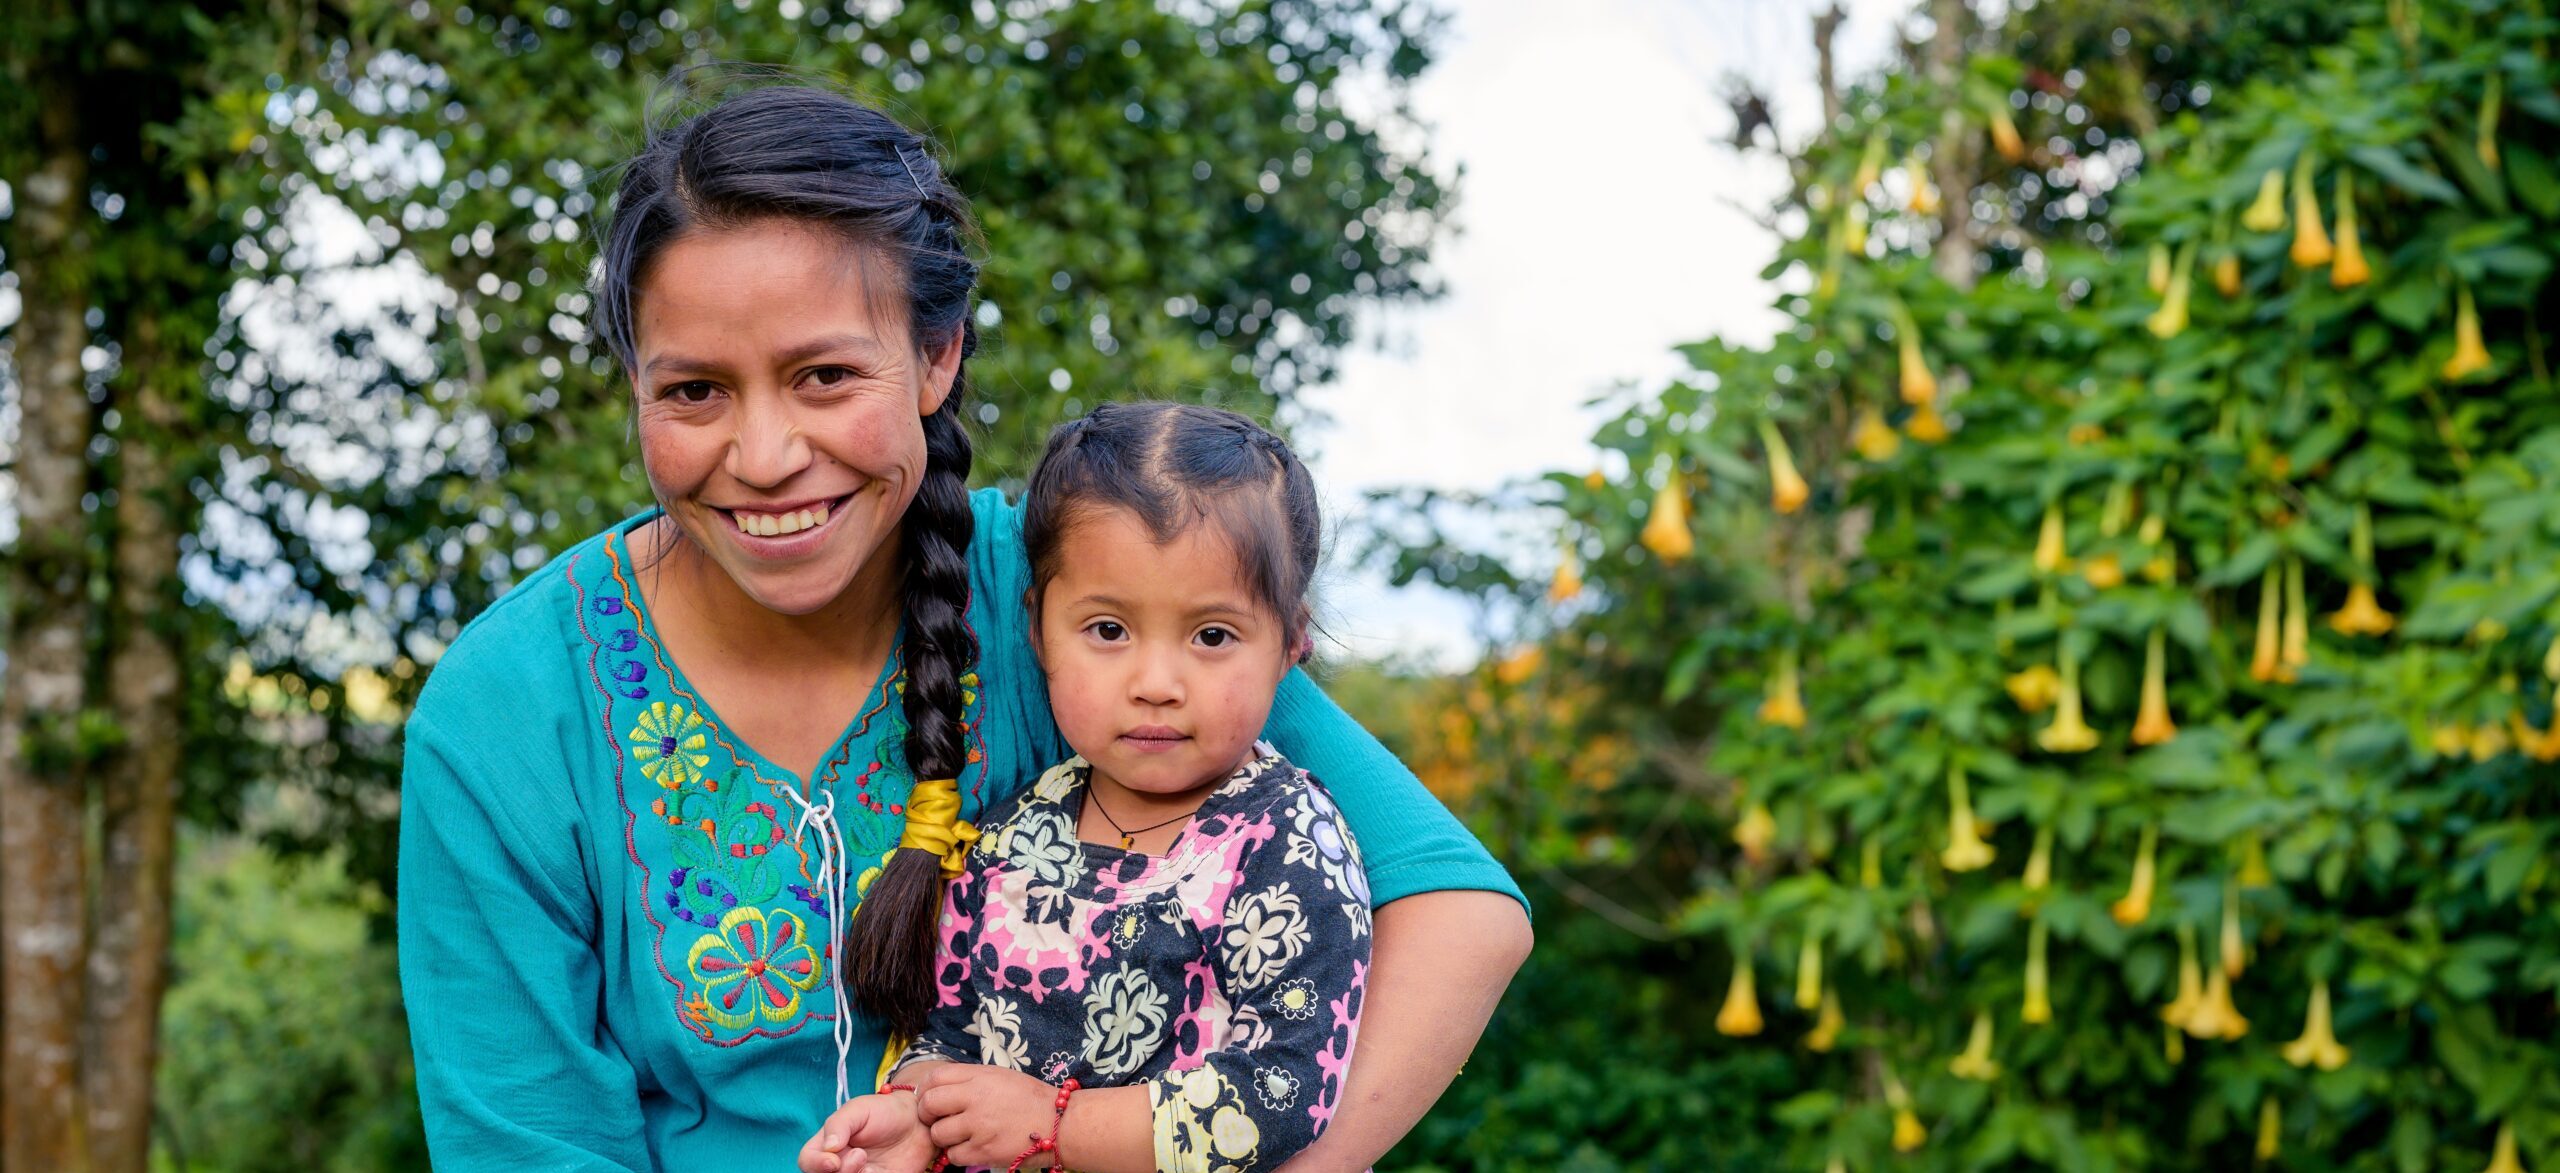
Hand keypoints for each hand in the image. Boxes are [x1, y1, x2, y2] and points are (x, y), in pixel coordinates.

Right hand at [798, 1092, 936, 1172]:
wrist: (918, 1122)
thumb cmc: (884, 1111)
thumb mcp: (859, 1109)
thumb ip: (839, 1124)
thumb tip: (828, 1147)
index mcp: (827, 1145)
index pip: (807, 1161)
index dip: (816, 1164)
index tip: (833, 1161)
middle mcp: (838, 1164)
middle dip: (841, 1172)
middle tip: (860, 1156)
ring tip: (869, 1166)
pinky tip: (880, 1172)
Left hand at [915, 1064, 1065, 1170]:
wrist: (1059, 1124)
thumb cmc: (1031, 1099)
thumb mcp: (1001, 1076)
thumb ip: (971, 1079)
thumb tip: (939, 1087)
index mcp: (980, 1077)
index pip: (935, 1077)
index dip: (925, 1089)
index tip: (928, 1097)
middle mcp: (976, 1099)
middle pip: (929, 1104)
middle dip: (928, 1114)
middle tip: (937, 1119)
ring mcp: (979, 1126)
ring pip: (938, 1134)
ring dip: (944, 1137)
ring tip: (960, 1135)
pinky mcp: (984, 1151)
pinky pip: (953, 1155)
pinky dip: (959, 1154)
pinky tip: (972, 1147)